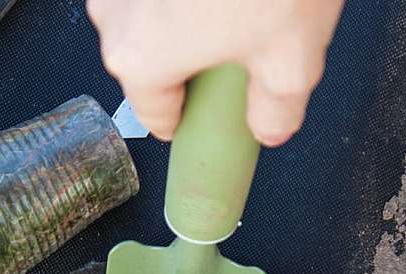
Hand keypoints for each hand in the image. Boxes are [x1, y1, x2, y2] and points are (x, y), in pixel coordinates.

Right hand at [87, 0, 344, 144]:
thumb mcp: (293, 58)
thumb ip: (275, 110)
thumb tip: (268, 128)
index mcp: (139, 60)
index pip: (156, 114)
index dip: (189, 120)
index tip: (209, 115)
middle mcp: (112, 17)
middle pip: (149, 61)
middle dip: (190, 60)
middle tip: (241, 42)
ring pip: (148, 13)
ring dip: (183, 15)